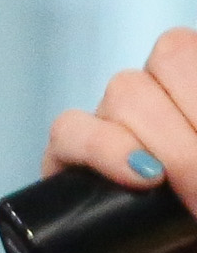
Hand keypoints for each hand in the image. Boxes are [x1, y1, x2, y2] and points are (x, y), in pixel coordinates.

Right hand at [46, 27, 196, 252]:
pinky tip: (140, 183)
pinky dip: (100, 146)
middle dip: (192, 115)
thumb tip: (186, 156)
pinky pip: (68, 133)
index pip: (194, 54)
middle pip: (169, 56)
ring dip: (163, 137)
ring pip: (125, 91)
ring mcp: (124, 156)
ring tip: (185, 197)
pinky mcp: (74, 191)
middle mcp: (172, 129)